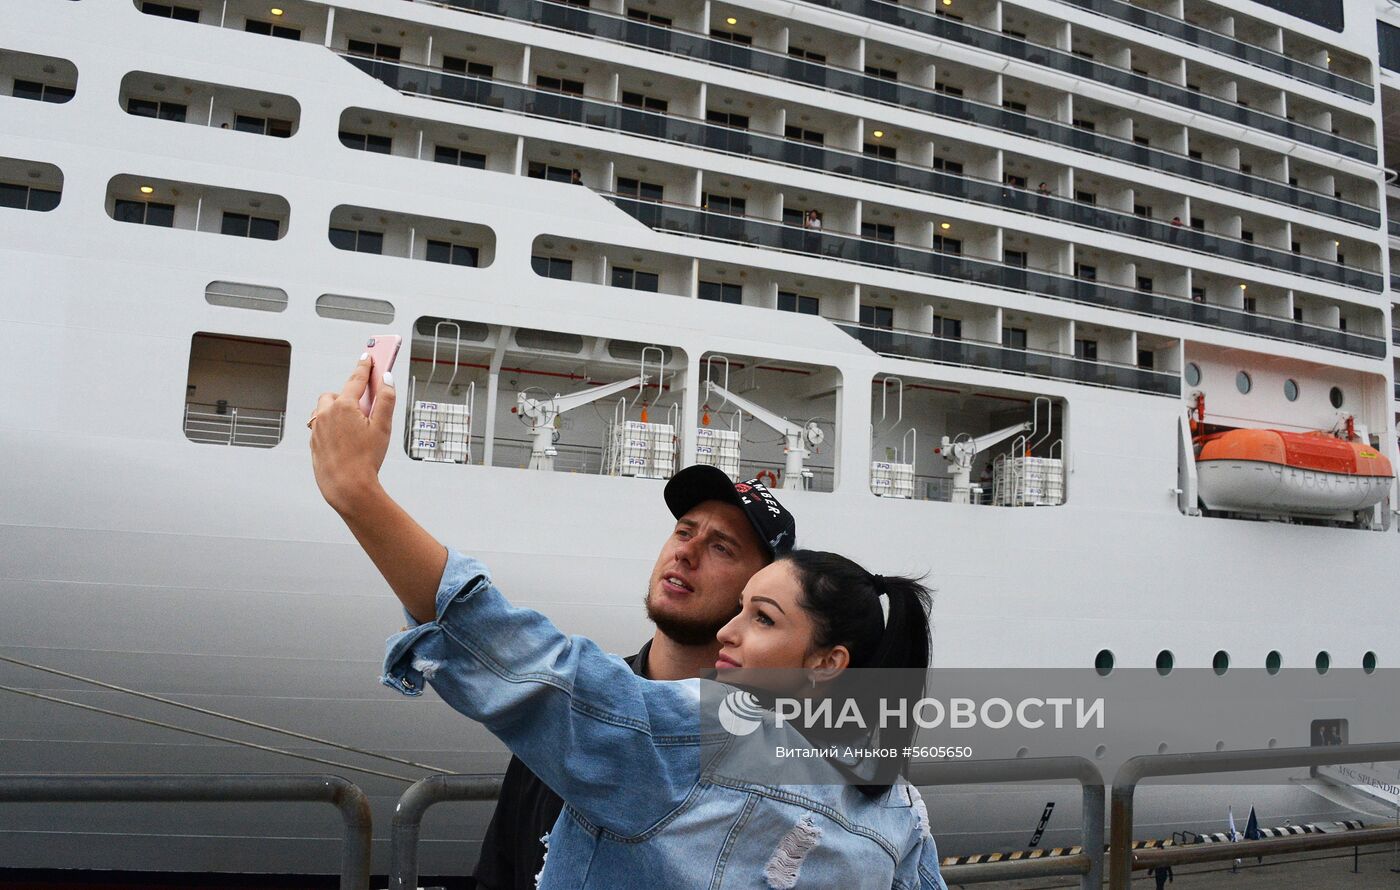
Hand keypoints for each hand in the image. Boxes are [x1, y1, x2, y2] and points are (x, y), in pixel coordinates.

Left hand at [310, 353, 395, 515]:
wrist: (347, 486)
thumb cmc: (365, 459)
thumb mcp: (383, 427)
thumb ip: (385, 400)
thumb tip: (386, 380)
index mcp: (344, 406)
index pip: (356, 379)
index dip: (364, 367)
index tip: (367, 358)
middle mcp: (326, 413)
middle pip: (335, 394)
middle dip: (347, 396)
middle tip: (363, 408)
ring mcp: (317, 428)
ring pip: (324, 409)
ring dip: (336, 411)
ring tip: (353, 427)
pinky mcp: (314, 442)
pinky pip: (321, 426)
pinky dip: (331, 427)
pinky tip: (344, 441)